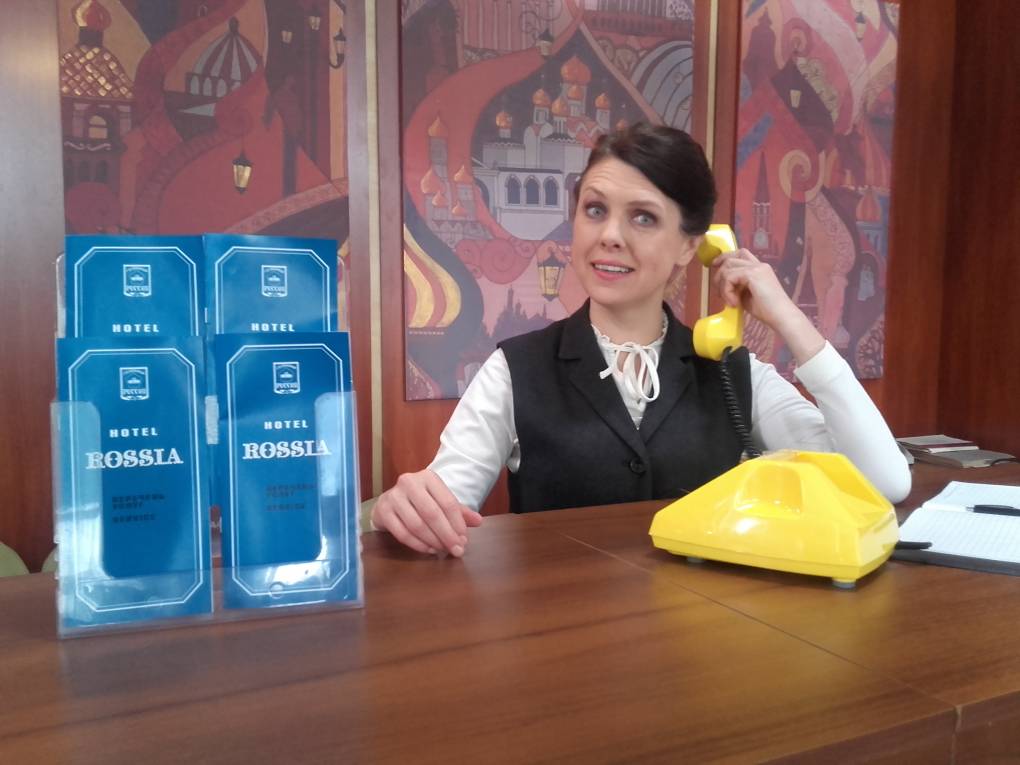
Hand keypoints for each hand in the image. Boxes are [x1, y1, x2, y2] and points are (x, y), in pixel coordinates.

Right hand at [371, 469, 482, 556]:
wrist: (390, 501)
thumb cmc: (420, 502)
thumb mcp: (440, 501)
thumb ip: (460, 512)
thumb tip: (478, 521)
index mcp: (428, 477)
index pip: (447, 502)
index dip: (457, 523)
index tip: (464, 539)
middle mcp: (409, 482)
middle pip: (432, 514)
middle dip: (447, 535)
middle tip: (456, 550)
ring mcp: (393, 496)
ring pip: (417, 525)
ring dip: (433, 541)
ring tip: (443, 550)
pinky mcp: (383, 511)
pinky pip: (403, 533)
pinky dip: (418, 545)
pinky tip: (428, 550)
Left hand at [711, 248, 824, 364]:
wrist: (781, 316)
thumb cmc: (767, 311)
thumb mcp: (747, 296)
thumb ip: (737, 287)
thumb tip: (723, 287)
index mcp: (760, 268)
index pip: (740, 254)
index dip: (725, 257)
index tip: (715, 265)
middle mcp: (759, 265)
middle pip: (731, 258)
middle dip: (719, 274)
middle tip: (719, 293)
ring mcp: (756, 268)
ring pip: (728, 267)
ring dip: (723, 286)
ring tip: (731, 302)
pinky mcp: (752, 274)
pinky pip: (729, 277)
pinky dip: (727, 291)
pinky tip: (734, 303)